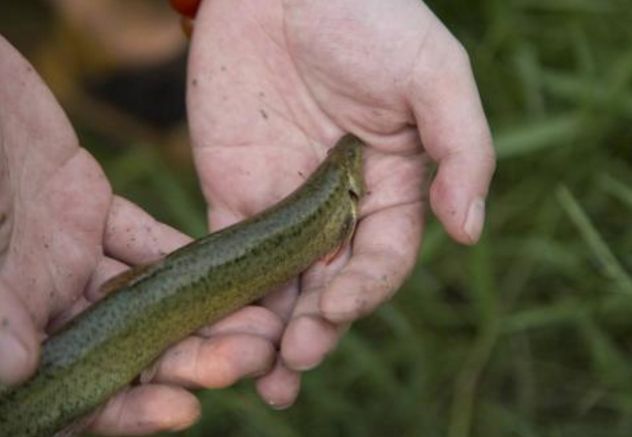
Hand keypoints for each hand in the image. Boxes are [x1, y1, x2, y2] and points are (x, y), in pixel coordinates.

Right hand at [0, 37, 280, 434]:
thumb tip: (13, 373)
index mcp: (11, 324)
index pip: (76, 391)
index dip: (128, 411)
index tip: (187, 410)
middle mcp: (43, 302)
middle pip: (131, 346)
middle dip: (193, 357)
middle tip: (256, 356)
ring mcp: (66, 257)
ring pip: (148, 294)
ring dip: (204, 306)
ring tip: (263, 317)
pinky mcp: (85, 210)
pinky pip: (142, 238)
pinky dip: (181, 253)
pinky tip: (230, 266)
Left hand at [185, 0, 494, 406]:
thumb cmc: (368, 17)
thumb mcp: (432, 74)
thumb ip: (460, 149)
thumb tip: (469, 232)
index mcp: (391, 187)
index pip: (383, 255)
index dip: (364, 288)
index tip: (338, 309)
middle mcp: (339, 207)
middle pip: (331, 283)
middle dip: (316, 328)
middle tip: (295, 364)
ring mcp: (285, 205)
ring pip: (281, 283)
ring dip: (271, 331)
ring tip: (263, 376)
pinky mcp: (235, 194)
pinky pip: (229, 251)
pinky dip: (227, 293)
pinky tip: (219, 326)